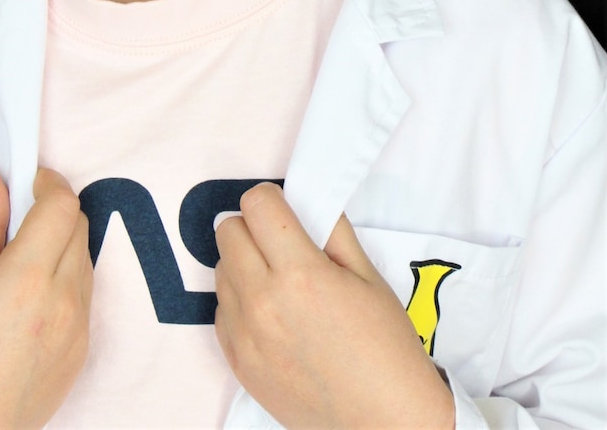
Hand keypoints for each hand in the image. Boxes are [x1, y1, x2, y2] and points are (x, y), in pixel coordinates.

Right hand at [0, 167, 92, 429]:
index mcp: (27, 279)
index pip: (61, 205)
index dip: (47, 183)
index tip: (27, 181)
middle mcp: (64, 299)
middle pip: (78, 225)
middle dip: (53, 209)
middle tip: (18, 217)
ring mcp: (80, 326)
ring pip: (85, 256)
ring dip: (62, 243)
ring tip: (20, 263)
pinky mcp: (84, 348)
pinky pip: (86, 292)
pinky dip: (67, 277)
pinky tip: (32, 297)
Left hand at [214, 184, 453, 429]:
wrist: (384, 421)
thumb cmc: (386, 346)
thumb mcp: (368, 276)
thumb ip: (331, 230)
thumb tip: (304, 199)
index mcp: (300, 274)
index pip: (255, 204)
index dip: (273, 200)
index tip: (286, 212)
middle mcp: (262, 301)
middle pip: (227, 231)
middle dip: (254, 228)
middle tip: (282, 246)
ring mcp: (244, 335)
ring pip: (221, 269)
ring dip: (244, 265)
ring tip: (279, 284)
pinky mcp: (237, 362)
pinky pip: (221, 309)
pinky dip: (240, 303)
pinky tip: (272, 316)